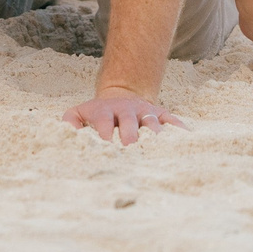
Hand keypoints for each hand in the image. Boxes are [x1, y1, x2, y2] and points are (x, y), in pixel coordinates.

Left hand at [64, 91, 181, 146]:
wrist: (120, 95)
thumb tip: (67, 135)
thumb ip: (70, 122)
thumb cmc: (97, 115)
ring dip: (154, 137)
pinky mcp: (160, 113)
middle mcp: (126, 109)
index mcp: (104, 110)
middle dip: (130, 139)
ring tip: (157, 153)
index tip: (106, 153)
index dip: (105, 138)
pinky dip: (178, 130)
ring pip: (152, 123)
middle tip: (131, 156)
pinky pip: (172, 120)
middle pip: (130, 123)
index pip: (104, 124)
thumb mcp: (80, 113)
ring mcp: (145, 111)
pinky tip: (185, 141)